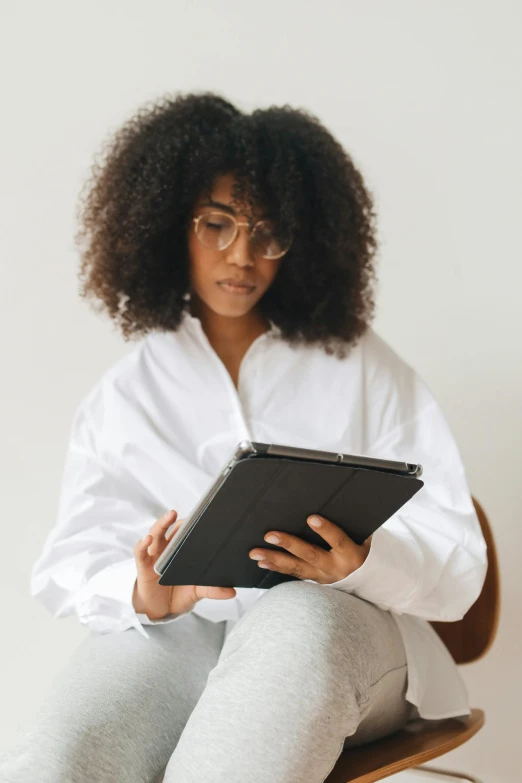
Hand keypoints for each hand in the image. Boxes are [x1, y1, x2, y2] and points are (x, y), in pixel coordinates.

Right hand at [133, 509, 235, 619]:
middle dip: (179, 518)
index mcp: (181, 549)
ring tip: (171, 516)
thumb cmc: (179, 593)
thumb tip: (232, 592)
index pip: (187, 531)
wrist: (161, 609)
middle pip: (172, 527)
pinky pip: (140, 552)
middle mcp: (167, 547)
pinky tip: (147, 539)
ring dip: (162, 523)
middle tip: (190, 512)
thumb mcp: (197, 591)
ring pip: (156, 533)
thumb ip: (212, 589)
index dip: (194, 521)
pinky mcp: (143, 565)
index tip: (204, 512)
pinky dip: (142, 544)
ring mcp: (154, 554)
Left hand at [248, 514, 371, 583]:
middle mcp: (337, 567)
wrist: (371, 580)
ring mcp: (324, 576)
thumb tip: (334, 503)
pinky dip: (277, 568)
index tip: (311, 518)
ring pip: (297, 568)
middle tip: (270, 535)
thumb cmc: (363, 549)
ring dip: (275, 559)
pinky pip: (294, 574)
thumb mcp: (364, 537)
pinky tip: (262, 562)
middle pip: (311, 555)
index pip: (339, 541)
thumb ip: (350, 524)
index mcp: (352, 554)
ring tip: (256, 552)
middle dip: (289, 544)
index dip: (326, 530)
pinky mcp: (315, 581)